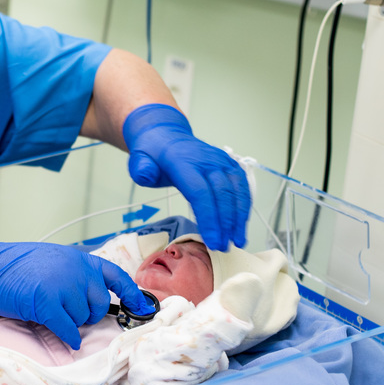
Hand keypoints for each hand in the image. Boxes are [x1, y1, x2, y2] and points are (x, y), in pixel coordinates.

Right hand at [0, 242, 153, 348]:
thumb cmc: (14, 266)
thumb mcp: (52, 260)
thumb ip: (75, 273)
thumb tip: (91, 296)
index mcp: (79, 258)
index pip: (115, 275)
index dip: (132, 293)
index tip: (143, 307)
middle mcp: (76, 270)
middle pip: (100, 303)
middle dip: (89, 314)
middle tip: (69, 312)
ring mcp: (62, 286)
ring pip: (83, 318)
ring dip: (72, 322)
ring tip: (51, 312)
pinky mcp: (47, 303)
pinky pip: (68, 329)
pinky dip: (68, 337)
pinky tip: (64, 337)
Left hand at [122, 104, 250, 249]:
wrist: (168, 137)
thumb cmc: (154, 155)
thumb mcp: (139, 159)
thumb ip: (141, 168)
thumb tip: (146, 174)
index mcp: (183, 161)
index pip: (200, 192)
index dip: (209, 218)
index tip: (213, 241)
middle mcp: (207, 160)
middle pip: (222, 194)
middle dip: (226, 223)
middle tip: (224, 247)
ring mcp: (221, 161)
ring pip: (237, 191)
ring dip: (239, 218)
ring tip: (237, 241)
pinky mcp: (230, 165)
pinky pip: (242, 187)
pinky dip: (244, 207)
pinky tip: (241, 226)